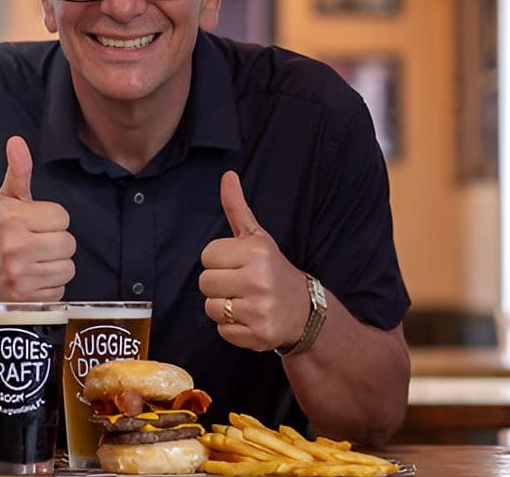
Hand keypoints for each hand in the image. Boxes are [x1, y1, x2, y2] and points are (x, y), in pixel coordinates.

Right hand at [0, 135, 75, 300]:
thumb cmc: (0, 233)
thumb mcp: (7, 201)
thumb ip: (18, 172)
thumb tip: (17, 141)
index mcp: (12, 220)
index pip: (62, 217)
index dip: (52, 221)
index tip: (34, 226)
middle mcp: (15, 248)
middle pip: (69, 243)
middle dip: (56, 244)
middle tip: (36, 246)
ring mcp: (22, 276)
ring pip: (69, 268)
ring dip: (56, 266)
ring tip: (35, 263)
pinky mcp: (29, 300)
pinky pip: (61, 290)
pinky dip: (51, 286)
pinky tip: (34, 280)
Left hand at [198, 171, 308, 351]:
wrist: (305, 310)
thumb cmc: (272, 269)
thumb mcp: (257, 237)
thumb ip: (237, 207)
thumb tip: (226, 175)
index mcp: (256, 252)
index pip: (207, 255)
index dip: (218, 260)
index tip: (237, 264)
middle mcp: (259, 280)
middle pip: (204, 282)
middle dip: (218, 284)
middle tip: (240, 284)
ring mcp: (260, 310)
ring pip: (211, 308)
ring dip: (223, 307)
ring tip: (244, 301)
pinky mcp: (259, 335)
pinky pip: (222, 331)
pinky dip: (232, 328)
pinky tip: (250, 318)